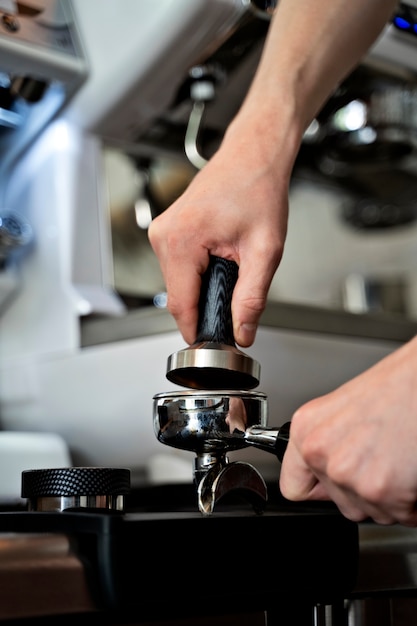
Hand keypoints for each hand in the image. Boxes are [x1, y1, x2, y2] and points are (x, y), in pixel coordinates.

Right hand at [148, 122, 291, 346]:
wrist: (253, 156)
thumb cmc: (258, 189)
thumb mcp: (265, 250)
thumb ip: (252, 297)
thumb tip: (242, 332)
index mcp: (181, 241)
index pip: (180, 306)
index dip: (198, 331)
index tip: (214, 347)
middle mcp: (163, 236)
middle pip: (178, 297)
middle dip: (205, 308)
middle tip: (237, 303)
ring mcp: (162, 232)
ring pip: (178, 284)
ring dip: (203, 289)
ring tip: (233, 270)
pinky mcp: (168, 231)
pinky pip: (179, 268)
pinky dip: (199, 275)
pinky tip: (221, 262)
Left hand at [279, 335, 416, 525]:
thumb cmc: (396, 387)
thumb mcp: (344, 409)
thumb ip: (330, 443)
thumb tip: (329, 472)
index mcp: (306, 429)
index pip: (295, 488)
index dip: (320, 490)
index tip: (332, 487)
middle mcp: (320, 453)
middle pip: (341, 503)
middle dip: (365, 490)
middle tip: (384, 459)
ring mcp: (348, 475)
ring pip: (373, 512)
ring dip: (391, 496)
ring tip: (399, 458)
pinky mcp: (382, 491)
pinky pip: (402, 514)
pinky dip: (413, 502)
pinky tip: (412, 470)